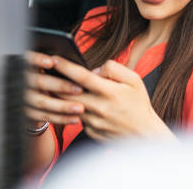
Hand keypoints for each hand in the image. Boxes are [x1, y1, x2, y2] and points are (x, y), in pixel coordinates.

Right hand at [24, 51, 84, 126]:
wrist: (28, 101)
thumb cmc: (44, 79)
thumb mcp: (43, 70)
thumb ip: (54, 66)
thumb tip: (75, 65)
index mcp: (26, 67)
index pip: (28, 60)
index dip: (38, 60)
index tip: (51, 62)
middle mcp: (22, 82)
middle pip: (39, 82)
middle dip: (60, 86)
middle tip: (79, 89)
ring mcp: (23, 99)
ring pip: (43, 102)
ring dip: (63, 106)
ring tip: (80, 108)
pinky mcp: (28, 113)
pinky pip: (45, 116)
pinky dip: (61, 118)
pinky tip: (75, 118)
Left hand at [53, 57, 174, 141]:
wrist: (144, 133)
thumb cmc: (139, 103)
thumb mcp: (134, 79)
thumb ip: (113, 69)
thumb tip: (93, 70)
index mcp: (110, 92)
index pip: (82, 77)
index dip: (66, 67)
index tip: (54, 59)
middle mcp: (99, 108)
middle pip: (68, 93)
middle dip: (55, 82)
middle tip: (47, 72)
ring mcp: (93, 122)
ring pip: (69, 106)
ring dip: (61, 96)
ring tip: (57, 85)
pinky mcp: (90, 131)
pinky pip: (77, 117)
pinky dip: (72, 109)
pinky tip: (73, 102)